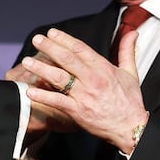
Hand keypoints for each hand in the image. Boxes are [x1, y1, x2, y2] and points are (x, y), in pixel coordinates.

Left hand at [21, 28, 148, 153]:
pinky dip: (43, 96)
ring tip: (27, 61)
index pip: (80, 49)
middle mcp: (92, 79)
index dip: (64, 39)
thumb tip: (132, 32)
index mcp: (104, 68)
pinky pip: (57, 102)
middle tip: (36, 39)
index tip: (52, 33)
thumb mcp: (130, 73)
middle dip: (49, 47)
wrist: (130, 128)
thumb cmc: (130, 101)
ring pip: (59, 78)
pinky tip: (30, 90)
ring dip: (41, 68)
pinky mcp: (78, 111)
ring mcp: (84, 96)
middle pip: (67, 59)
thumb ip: (127, 50)